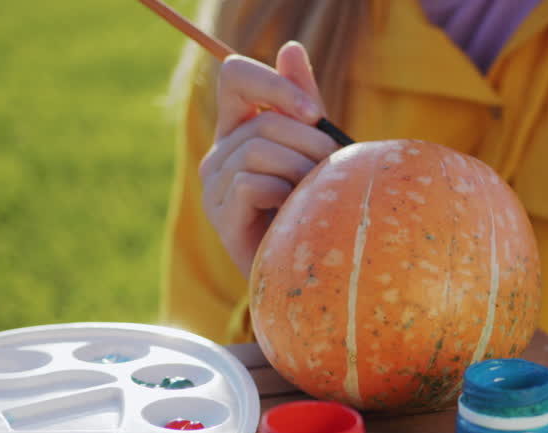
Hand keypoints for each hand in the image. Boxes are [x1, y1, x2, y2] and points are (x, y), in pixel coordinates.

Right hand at [200, 41, 340, 276]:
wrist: (313, 270)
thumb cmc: (317, 207)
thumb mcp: (316, 148)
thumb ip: (303, 101)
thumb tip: (290, 48)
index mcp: (238, 128)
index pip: (235, 76)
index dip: (274, 85)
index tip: (314, 114)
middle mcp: (219, 154)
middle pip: (262, 122)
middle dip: (309, 142)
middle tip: (332, 169)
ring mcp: (214, 187)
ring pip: (258, 151)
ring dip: (300, 170)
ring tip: (315, 194)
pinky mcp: (222, 217)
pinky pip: (250, 185)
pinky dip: (282, 194)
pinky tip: (293, 212)